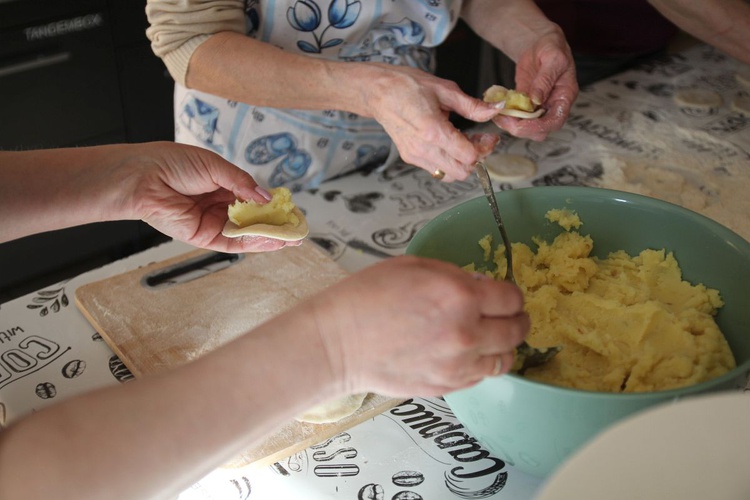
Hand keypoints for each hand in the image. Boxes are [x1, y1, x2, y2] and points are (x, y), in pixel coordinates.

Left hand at [128, 142, 301, 252]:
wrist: (143, 177)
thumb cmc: (172, 163)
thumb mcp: (216, 166)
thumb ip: (243, 183)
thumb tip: (267, 197)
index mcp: (222, 185)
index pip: (254, 199)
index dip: (273, 205)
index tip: (291, 210)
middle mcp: (219, 206)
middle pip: (253, 219)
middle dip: (276, 225)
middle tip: (297, 229)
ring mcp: (212, 222)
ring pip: (246, 233)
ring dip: (269, 236)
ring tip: (291, 238)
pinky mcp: (203, 236)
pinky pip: (232, 242)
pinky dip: (252, 242)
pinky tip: (271, 240)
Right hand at [309, 256, 529, 396]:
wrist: (338, 342)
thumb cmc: (367, 297)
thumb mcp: (414, 266)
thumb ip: (455, 275)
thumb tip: (480, 287)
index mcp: (460, 296)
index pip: (512, 298)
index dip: (511, 295)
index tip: (504, 296)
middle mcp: (467, 333)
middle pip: (517, 330)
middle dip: (517, 320)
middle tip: (509, 316)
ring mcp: (458, 365)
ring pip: (505, 359)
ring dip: (503, 346)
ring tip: (491, 338)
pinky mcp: (447, 386)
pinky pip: (481, 377)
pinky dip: (481, 365)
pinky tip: (467, 354)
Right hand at [364, 64, 500, 181]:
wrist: (378, 92)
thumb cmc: (407, 86)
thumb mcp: (445, 90)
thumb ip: (472, 105)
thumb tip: (496, 109)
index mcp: (433, 130)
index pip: (468, 156)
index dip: (484, 148)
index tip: (488, 136)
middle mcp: (423, 148)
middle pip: (461, 172)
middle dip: (475, 159)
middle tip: (478, 140)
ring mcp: (415, 155)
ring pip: (449, 175)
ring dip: (461, 163)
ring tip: (462, 142)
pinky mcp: (410, 157)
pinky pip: (436, 170)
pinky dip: (447, 162)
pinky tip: (447, 143)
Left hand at [491, 30, 577, 140]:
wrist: (539, 43)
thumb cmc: (552, 47)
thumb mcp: (552, 59)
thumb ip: (544, 80)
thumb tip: (537, 100)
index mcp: (565, 96)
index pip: (556, 121)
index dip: (539, 127)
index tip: (521, 125)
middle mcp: (553, 105)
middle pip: (540, 130)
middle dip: (521, 128)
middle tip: (504, 120)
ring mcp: (539, 107)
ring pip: (526, 126)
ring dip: (511, 124)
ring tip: (499, 114)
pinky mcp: (525, 105)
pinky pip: (516, 116)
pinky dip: (506, 115)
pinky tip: (497, 107)